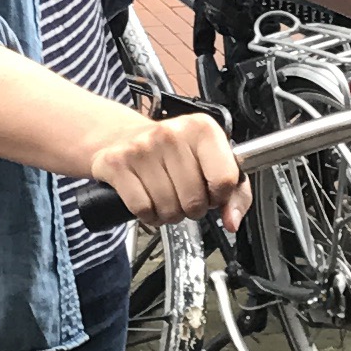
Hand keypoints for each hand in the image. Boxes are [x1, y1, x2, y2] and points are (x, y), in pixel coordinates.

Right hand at [88, 106, 247, 228]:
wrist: (120, 135)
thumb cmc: (171, 152)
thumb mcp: (209, 160)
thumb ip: (234, 192)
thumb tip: (232, 221)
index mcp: (202, 129)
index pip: (225, 179)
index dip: (220, 196)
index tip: (211, 191)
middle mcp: (172, 134)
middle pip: (195, 200)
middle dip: (192, 208)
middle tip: (185, 196)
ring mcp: (142, 148)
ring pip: (169, 208)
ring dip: (169, 214)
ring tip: (166, 197)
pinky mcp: (117, 163)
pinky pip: (142, 209)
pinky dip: (148, 215)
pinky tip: (149, 201)